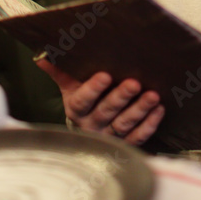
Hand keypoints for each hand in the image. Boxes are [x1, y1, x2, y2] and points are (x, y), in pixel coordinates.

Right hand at [36, 58, 164, 145]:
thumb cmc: (81, 99)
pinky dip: (149, 124)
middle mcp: (91, 125)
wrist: (89, 129)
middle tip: (134, 83)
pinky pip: (138, 136)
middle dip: (120, 98)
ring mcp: (109, 136)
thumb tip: (42, 56)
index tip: (105, 75)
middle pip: (106, 112)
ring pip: (124, 125)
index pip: (82, 100)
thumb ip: (60, 71)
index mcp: (76, 110)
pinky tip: (158, 110)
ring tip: (152, 96)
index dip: (93, 89)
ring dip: (139, 110)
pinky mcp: (126, 143)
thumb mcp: (70, 86)